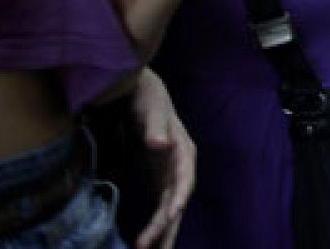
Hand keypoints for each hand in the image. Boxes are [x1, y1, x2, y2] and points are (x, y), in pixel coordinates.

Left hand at [128, 68, 195, 248]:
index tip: (173, 213)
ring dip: (162, 233)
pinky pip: (161, 209)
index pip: (186, 177)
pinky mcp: (160, 182)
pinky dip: (156, 226)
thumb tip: (160, 143)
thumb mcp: (153, 110)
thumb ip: (156, 126)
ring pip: (170, 210)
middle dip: (169, 227)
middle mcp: (182, 168)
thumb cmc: (150, 100)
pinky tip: (146, 242)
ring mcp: (172, 177)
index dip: (180, 195)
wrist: (144, 96)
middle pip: (179, 202)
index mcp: (185, 151)